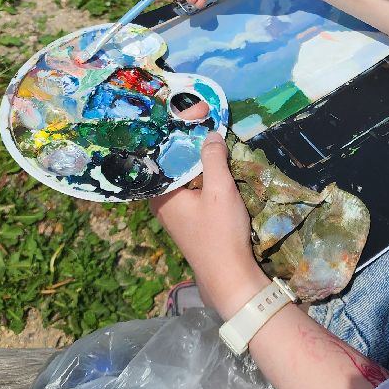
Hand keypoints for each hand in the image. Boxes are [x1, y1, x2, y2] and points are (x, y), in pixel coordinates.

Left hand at [150, 135, 267, 316]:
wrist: (229, 275)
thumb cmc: (220, 233)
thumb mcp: (220, 190)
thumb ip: (213, 159)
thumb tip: (210, 133)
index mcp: (160, 194)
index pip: (161, 154)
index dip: (175, 131)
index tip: (191, 112)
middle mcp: (159, 202)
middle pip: (168, 164)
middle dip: (183, 142)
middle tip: (198, 117)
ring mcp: (171, 212)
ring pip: (178, 176)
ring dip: (192, 158)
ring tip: (205, 133)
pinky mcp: (184, 219)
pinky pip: (186, 187)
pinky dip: (197, 174)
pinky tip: (210, 164)